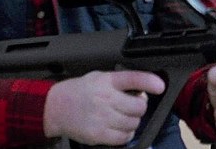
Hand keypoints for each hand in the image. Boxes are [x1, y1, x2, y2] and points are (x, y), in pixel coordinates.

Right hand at [43, 70, 164, 144]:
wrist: (55, 107)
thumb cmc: (81, 91)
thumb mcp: (100, 77)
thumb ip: (120, 82)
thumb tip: (143, 89)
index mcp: (107, 81)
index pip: (133, 78)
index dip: (149, 82)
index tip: (160, 86)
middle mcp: (105, 98)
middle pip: (139, 106)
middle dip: (140, 107)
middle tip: (133, 105)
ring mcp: (102, 118)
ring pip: (134, 123)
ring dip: (133, 121)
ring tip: (124, 117)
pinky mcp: (98, 134)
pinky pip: (124, 137)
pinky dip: (126, 134)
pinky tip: (119, 128)